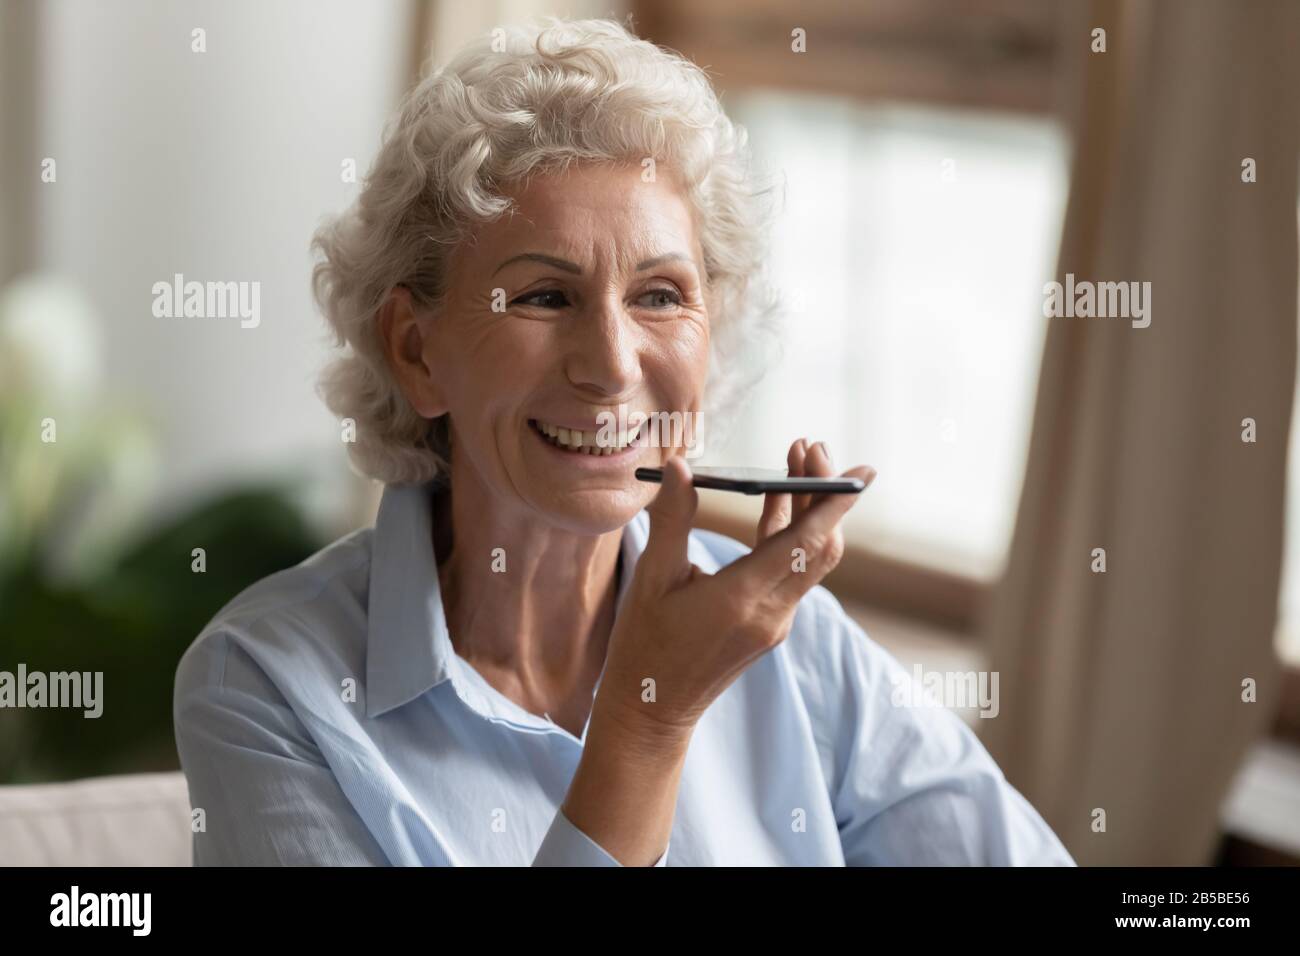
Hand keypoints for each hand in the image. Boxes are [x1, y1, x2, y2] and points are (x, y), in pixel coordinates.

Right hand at [594, 439, 875, 739]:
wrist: (652, 708)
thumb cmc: (644, 644)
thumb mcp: (650, 577)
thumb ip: (672, 519)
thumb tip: (679, 467)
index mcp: (742, 598)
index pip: (805, 543)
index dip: (836, 502)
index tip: (861, 470)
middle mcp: (771, 613)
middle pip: (821, 546)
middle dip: (824, 493)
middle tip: (809, 446)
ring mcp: (776, 622)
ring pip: (812, 559)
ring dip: (811, 511)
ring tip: (796, 462)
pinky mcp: (771, 625)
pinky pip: (793, 572)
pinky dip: (793, 534)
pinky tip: (777, 504)